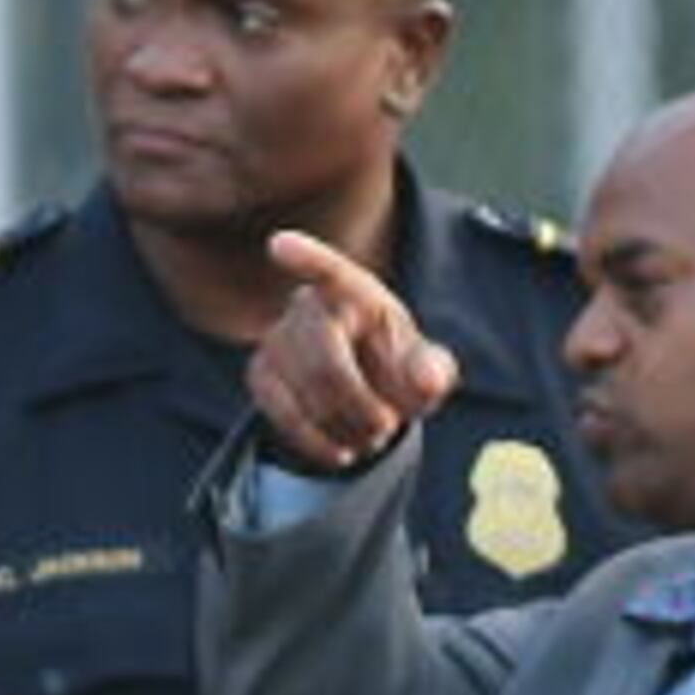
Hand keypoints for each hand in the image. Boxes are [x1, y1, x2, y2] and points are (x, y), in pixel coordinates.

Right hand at [245, 228, 457, 473]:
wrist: (368, 395)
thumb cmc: (398, 370)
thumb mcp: (427, 369)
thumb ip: (433, 371)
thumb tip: (428, 381)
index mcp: (355, 291)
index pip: (329, 270)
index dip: (305, 258)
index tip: (278, 244)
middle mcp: (308, 307)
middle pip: (325, 363)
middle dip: (360, 406)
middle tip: (387, 427)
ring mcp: (277, 339)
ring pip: (304, 395)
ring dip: (344, 428)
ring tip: (370, 437)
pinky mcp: (261, 375)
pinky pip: (282, 415)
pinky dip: (316, 442)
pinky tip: (341, 450)